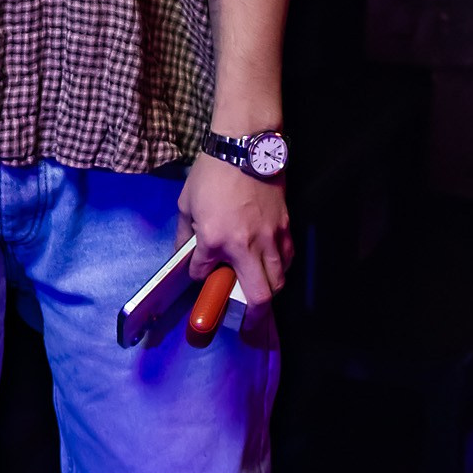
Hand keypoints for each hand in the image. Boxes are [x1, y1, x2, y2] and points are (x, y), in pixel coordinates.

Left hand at [175, 154, 292, 350]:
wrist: (245, 145)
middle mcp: (247, 245)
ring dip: (269, 293)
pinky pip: (287, 258)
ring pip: (279, 280)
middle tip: (249, 328)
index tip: (199, 275)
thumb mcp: (187, 202)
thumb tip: (186, 253)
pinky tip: (272, 268)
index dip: (200, 278)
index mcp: (216, 239)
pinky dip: (280, 270)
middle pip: (261, 295)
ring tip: (260, 298)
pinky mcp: (286, 226)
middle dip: (255, 317)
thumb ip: (185, 233)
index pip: (205, 273)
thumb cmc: (212, 171)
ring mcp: (270, 237)